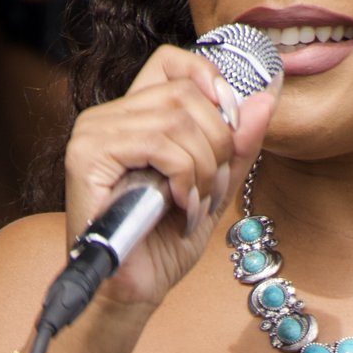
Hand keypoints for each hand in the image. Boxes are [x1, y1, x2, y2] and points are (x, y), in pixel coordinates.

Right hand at [60, 40, 279, 327]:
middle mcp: (107, 117)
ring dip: (203, 170)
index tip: (232, 123)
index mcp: (132, 117)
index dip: (210, 81)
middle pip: (185, 95)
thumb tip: (266, 99)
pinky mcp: (87, 158)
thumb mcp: (214, 188)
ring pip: (177, 120)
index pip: (172, 62)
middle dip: (217, 145)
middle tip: (212, 190)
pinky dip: (184, 180)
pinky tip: (180, 209)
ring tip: (195, 206)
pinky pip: (158, 146)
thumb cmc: (164, 243)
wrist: (134, 291)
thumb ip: (238, 146)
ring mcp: (92, 134)